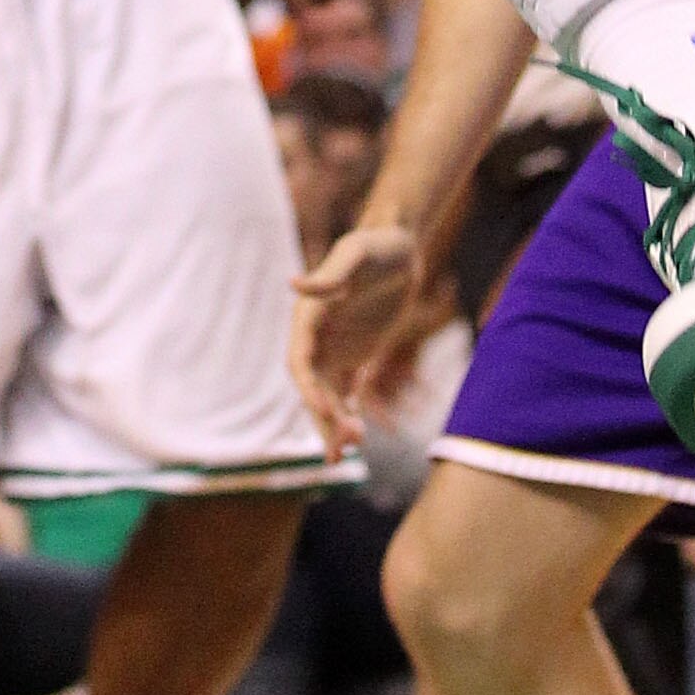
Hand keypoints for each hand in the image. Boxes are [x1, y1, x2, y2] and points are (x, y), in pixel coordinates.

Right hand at [290, 212, 420, 446]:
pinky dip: (347, 414)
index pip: (300, 362)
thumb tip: (293, 284)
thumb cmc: (377, 246)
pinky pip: (345, 391)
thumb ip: (330, 275)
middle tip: (343, 448)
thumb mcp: (357, 254)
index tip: (326, 413)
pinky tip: (357, 438)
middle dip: (323, 418)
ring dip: (334, 423)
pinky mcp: (354, 355)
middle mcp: (316, 337)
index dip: (309, 389)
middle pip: (312, 387)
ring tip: (353, 448)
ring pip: (327, 395)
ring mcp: (334, 348)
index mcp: (309, 316)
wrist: (401, 249)